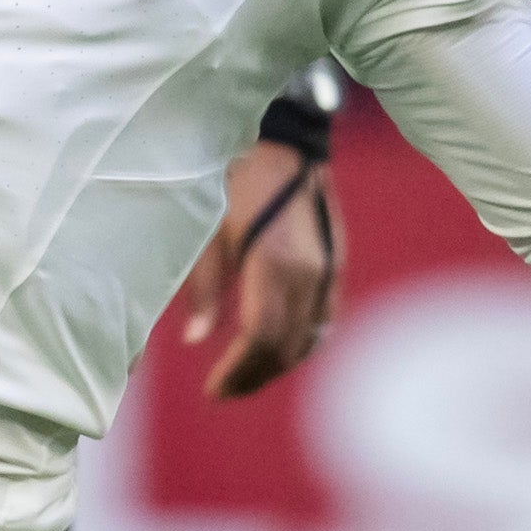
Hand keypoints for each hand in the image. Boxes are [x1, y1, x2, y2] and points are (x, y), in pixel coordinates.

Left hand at [174, 139, 343, 398]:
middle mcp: (308, 272)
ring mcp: (328, 269)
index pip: (261, 338)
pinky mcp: (335, 264)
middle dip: (254, 376)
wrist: (285, 139)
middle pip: (286, 346)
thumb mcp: (206, 227)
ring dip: (277, 365)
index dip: (237, 371)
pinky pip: (324, 320)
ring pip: (309, 339)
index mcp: (272, 263)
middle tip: (223, 391)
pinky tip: (280, 350)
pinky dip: (302, 343)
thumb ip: (203, 286)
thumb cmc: (234, 176)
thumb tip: (195, 340)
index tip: (212, 390)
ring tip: (245, 376)